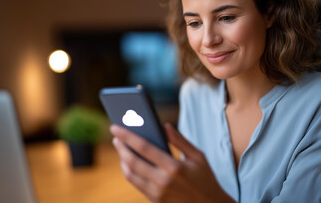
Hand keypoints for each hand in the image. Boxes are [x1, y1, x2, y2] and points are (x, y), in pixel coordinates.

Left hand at [110, 124, 234, 202]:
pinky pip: (136, 184)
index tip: (115, 127)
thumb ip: (180, 140)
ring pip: (130, 175)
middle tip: (115, 137)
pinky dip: (129, 172)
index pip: (144, 147)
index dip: (127, 136)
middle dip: (121, 147)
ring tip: (121, 149)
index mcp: (174, 167)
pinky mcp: (155, 201)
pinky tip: (129, 162)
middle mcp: (163, 182)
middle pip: (132, 162)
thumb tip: (164, 126)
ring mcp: (157, 193)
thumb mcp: (198, 156)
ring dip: (122, 160)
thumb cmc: (205, 177)